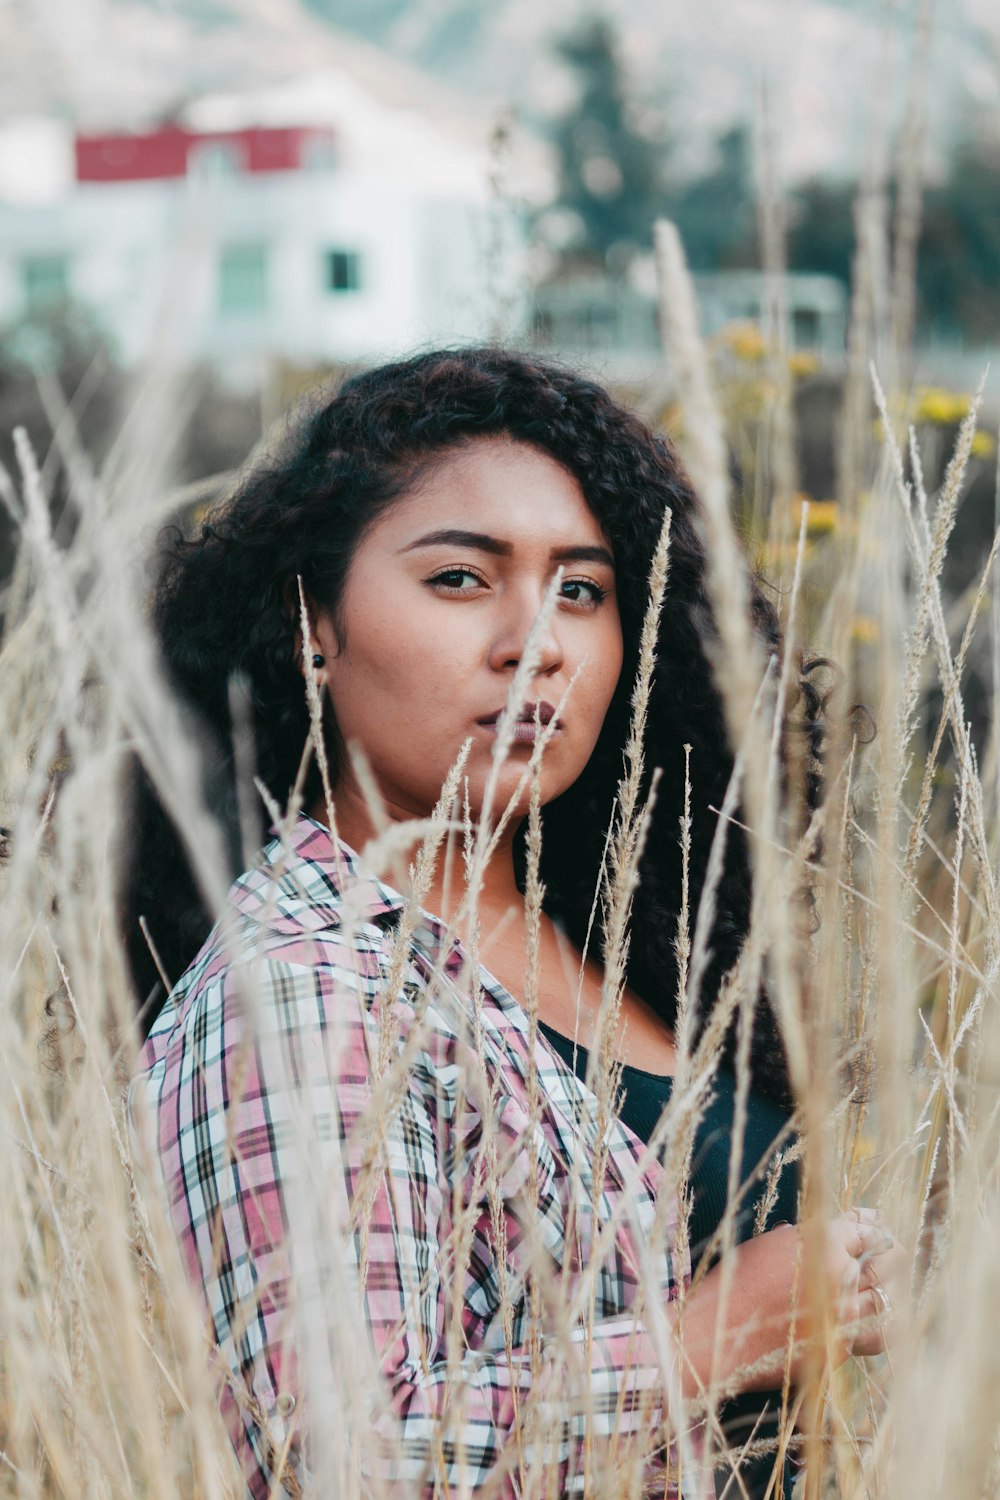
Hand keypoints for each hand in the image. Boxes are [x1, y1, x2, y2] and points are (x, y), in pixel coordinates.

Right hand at [671, 1209, 906, 1397]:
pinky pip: (866, 1336)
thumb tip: (825, 1235)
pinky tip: (865, 1319)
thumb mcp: (769, 1245)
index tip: (876, 1223)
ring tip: (889, 1287)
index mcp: (823, 1243)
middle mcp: (840, 1278)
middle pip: (888, 1264)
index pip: (865, 1230)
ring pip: (887, 1303)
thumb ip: (804, 1239)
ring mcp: (843, 1318)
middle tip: (893, 1252)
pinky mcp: (838, 1351)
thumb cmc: (734, 1281)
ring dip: (889, 1292)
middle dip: (892, 1255)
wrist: (715, 1334)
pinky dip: (869, 1324)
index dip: (872, 1225)